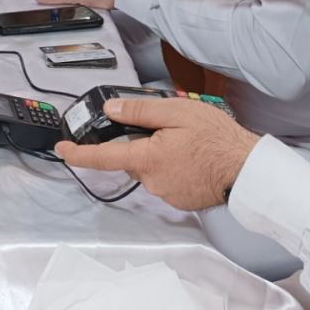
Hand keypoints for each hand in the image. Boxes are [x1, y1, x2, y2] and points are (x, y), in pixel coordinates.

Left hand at [54, 97, 259, 211]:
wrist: (247, 170)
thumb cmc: (217, 140)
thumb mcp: (177, 113)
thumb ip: (141, 111)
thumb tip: (112, 109)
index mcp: (147, 158)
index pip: (102, 158)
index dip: (78, 154)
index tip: (62, 149)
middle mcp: (152, 180)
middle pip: (130, 159)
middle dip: (140, 142)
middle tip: (167, 127)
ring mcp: (166, 193)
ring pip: (149, 168)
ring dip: (158, 154)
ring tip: (187, 141)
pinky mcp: (179, 199)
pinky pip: (165, 179)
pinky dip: (172, 167)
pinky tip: (192, 157)